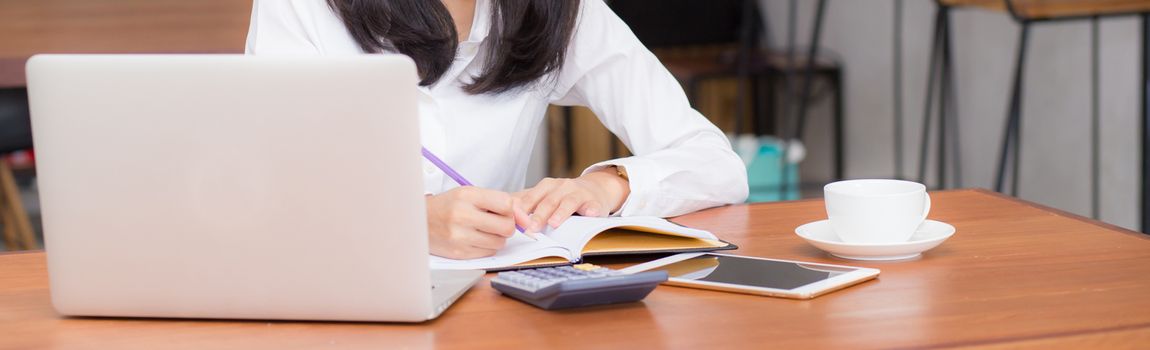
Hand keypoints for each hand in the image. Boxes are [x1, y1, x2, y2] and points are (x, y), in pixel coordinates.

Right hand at [426, 187, 522, 258]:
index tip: (508, 212)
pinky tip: (475, 238)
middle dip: (507, 225)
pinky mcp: (459, 253)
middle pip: (507, 226)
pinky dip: (487, 247)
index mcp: (467, 195)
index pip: (506, 204)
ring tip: (484, 230)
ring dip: (497, 237)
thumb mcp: (470, 194)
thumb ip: (498, 201)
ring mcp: (460, 236)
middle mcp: (463, 215)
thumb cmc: (448, 206)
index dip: (512, 210)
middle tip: (497, 222)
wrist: (419, 220)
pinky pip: (488, 253)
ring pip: (500, 242)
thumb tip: (525, 218)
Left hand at [514, 167, 629, 231]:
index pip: (532, 197)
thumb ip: (526, 201)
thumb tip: (501, 210)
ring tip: (554, 224)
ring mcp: (579, 193)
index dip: (522, 210)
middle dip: (538, 215)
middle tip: (530, 229)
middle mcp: (562, 187)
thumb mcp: (544, 196)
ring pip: (568, 202)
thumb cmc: (565, 196)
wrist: (595, 189)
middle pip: (548, 201)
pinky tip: (589, 214)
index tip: (513, 222)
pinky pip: (593, 206)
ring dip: (561, 213)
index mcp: (547, 186)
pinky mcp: (594, 202)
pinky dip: (591, 210)